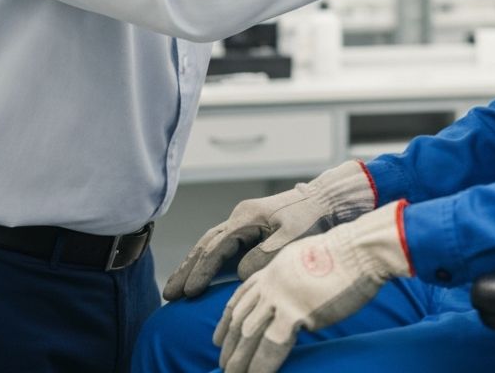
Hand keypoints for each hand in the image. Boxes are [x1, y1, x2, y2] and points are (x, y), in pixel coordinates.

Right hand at [162, 160, 374, 299]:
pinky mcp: (250, 229)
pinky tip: (199, 276)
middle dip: (187, 269)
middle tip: (169, 293)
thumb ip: (265, 254)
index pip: (217, 246)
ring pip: (211, 244)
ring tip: (175, 289)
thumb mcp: (292, 237)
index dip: (202, 269)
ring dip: (193, 265)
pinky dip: (207, 260)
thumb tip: (241, 271)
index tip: (190, 290)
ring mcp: (243, 221)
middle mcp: (240, 216)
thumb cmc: (312, 217)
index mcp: (247, 216)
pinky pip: (222, 246)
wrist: (325, 200)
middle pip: (206, 244)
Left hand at [214, 202, 411, 372]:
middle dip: (229, 345)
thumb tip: (290, 298)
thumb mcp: (307, 259)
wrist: (361, 249)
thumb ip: (291, 278)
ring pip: (249, 333)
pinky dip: (260, 365)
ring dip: (239, 360)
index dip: (226, 320)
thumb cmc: (346, 256)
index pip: (241, 296)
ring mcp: (281, 296)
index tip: (217, 337)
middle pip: (240, 317)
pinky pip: (270, 345)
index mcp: (274, 268)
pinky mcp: (295, 311)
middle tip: (222, 364)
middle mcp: (271, 281)